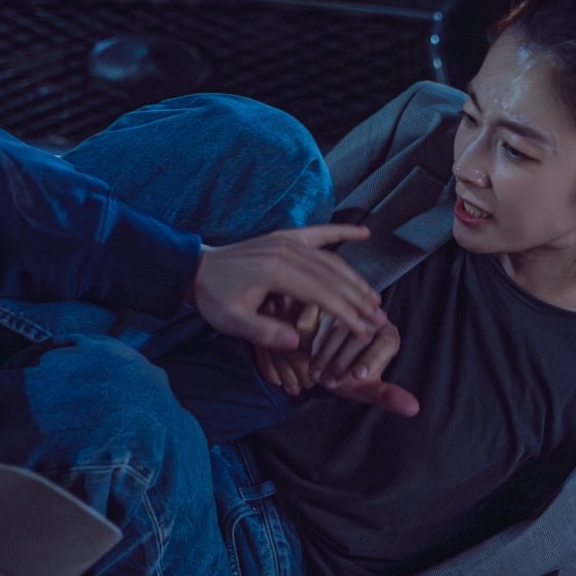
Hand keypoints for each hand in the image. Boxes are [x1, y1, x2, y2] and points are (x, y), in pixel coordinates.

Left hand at [188, 225, 386, 350]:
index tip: (365, 330)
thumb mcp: (232, 322)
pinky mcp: (286, 236)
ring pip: (333, 259)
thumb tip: (297, 343)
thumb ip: (264, 332)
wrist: (196, 269)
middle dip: (359, 299)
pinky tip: (364, 232)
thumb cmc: (215, 298)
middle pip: (334, 277)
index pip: (323, 294)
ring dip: (356, 278)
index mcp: (277, 272)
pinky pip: (321, 232)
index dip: (347, 314)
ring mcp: (288, 241)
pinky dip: (343, 231)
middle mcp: (287, 251)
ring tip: (374, 298)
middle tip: (379, 318)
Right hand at [254, 302, 418, 416]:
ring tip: (317, 374)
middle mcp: (372, 317)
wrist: (322, 365)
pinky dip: (308, 338)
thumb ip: (388, 396)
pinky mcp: (324, 304)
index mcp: (388, 335)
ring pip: (336, 325)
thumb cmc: (349, 378)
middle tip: (330, 381)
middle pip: (359, 334)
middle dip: (343, 360)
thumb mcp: (366, 389)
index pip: (386, 342)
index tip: (357, 375)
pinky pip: (316, 316)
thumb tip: (414, 409)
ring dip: (325, 353)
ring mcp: (347, 308)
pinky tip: (303, 357)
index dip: (372, 359)